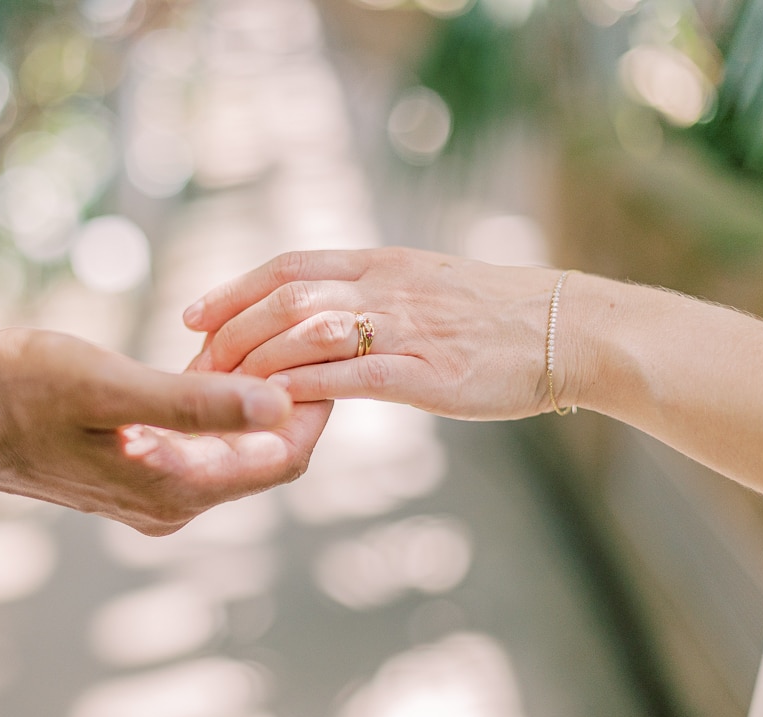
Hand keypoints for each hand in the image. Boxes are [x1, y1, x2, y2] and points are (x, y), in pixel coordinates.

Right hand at [0, 328, 331, 534]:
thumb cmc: (25, 392)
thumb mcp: (114, 387)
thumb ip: (198, 403)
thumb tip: (281, 408)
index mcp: (177, 490)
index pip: (282, 459)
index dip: (313, 408)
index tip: (322, 355)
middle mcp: (174, 503)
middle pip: (264, 456)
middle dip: (286, 401)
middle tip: (292, 340)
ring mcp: (155, 491)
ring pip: (234, 448)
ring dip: (251, 400)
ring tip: (255, 343)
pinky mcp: (138, 472)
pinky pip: (201, 443)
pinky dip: (216, 406)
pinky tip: (211, 362)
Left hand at [183, 248, 569, 420]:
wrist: (569, 330)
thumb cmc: (498, 316)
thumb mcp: (426, 288)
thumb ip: (374, 296)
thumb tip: (325, 316)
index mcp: (382, 263)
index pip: (289, 264)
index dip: (233, 289)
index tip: (193, 313)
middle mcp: (385, 286)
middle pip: (284, 298)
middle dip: (229, 332)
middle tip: (193, 364)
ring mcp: (405, 328)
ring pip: (306, 332)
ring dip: (254, 362)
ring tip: (219, 389)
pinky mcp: (425, 373)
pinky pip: (348, 377)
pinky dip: (302, 391)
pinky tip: (272, 408)